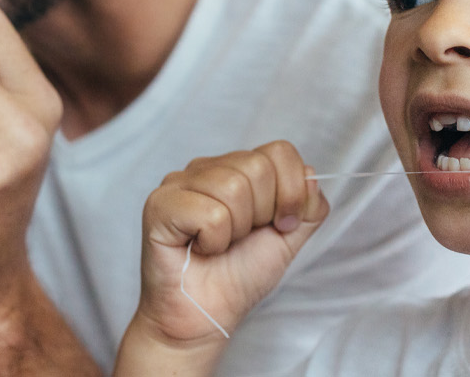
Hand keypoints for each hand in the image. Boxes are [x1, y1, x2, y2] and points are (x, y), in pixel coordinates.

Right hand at [127, 141, 328, 348]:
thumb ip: (307, 206)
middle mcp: (205, 168)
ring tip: (218, 245)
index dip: (291, 192)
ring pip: (233, 187)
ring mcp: (178, 183)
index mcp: (235, 169)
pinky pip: (210, 213)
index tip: (281, 225)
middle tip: (241, 239)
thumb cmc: (238, 277)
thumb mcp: (288, 238)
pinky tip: (200, 249)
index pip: (279, 151)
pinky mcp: (159, 205)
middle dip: (262, 214)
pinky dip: (214, 241)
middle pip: (257, 167)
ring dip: (236, 230)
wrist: (205, 318)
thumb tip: (310, 174)